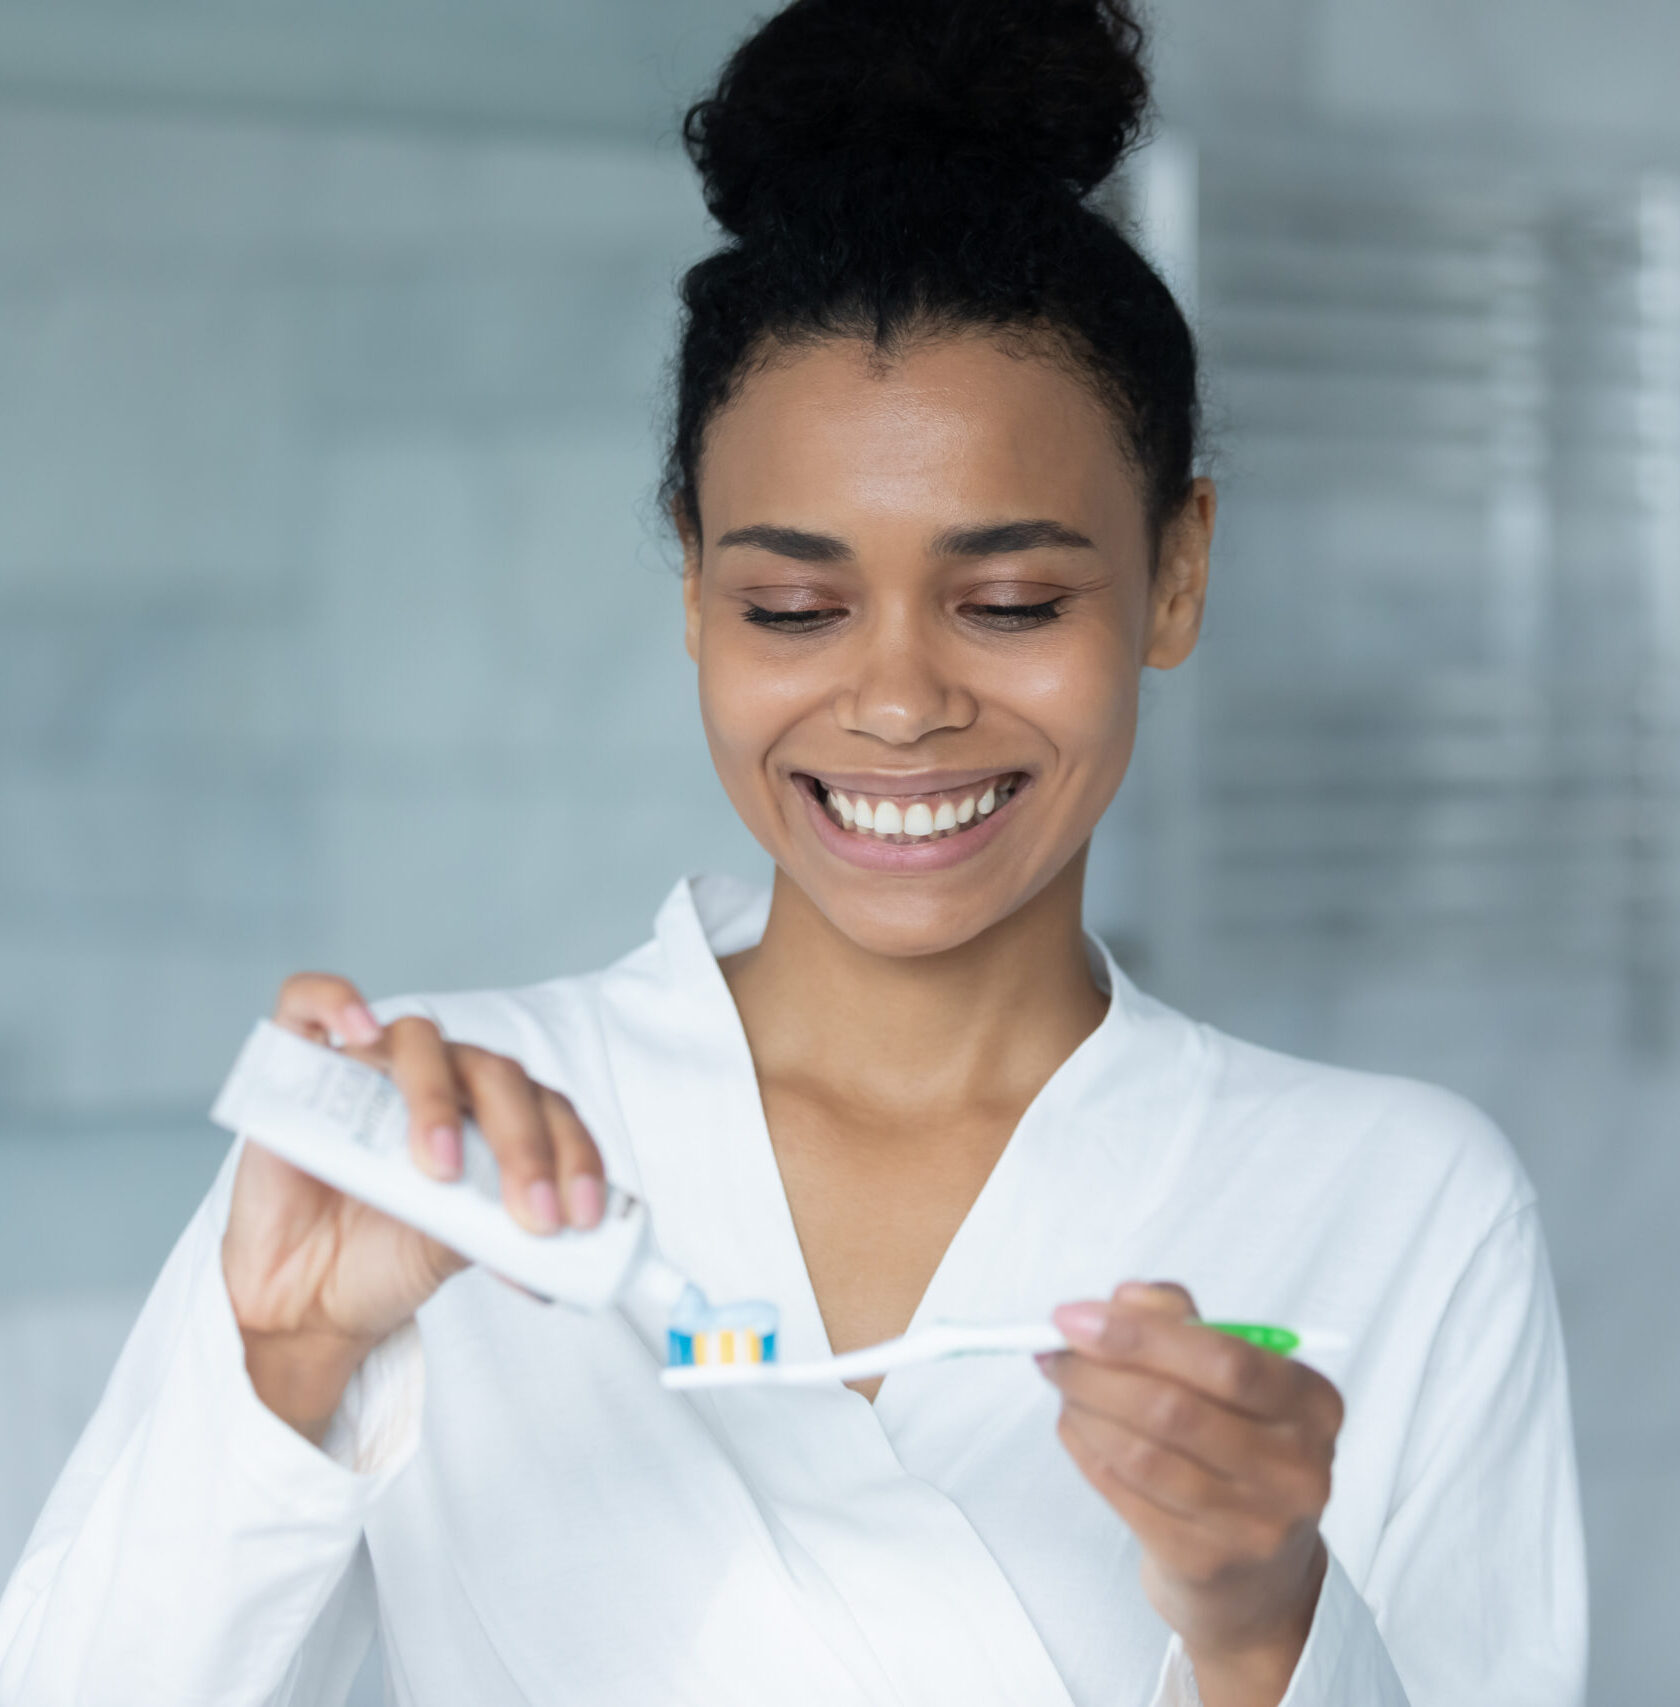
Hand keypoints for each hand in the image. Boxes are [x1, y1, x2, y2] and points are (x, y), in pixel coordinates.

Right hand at [222, 973, 604, 1442]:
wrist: (303, 1297)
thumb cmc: (387, 1260)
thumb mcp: (460, 1249)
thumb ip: (506, 1228)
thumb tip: (568, 1244)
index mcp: (492, 1115)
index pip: (549, 1108)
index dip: (575, 1155)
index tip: (583, 1216)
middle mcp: (439, 1081)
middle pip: (495, 1075)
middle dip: (524, 1145)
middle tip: (532, 1215)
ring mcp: (369, 1070)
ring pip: (419, 1041)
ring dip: (436, 1100)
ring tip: (441, 1172)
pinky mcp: (299, 1068)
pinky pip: (308, 1004)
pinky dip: (336, 1001)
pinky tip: (361, 1031)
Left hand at [1040, 1283, 1342, 1706]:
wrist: (1254, 1570)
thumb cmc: (1236, 1441)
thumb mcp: (1228, 1373)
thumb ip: (1179, 1319)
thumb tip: (1122, 1299)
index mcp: (1312, 1404)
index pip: (1223, 1358)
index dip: (1139, 1334)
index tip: (1073, 1316)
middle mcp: (1295, 1468)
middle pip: (1174, 1408)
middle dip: (1097, 1371)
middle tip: (1052, 1349)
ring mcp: (1253, 1525)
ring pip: (1141, 1454)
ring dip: (1084, 1410)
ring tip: (1062, 1383)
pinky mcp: (1205, 1562)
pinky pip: (1125, 1493)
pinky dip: (1086, 1450)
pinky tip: (1075, 1425)